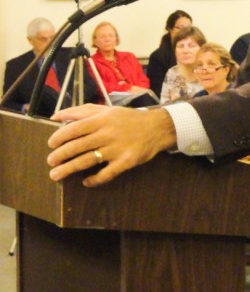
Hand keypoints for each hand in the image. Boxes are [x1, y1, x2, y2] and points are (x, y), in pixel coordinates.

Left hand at [47, 105, 177, 186]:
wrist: (158, 128)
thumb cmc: (128, 119)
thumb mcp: (106, 110)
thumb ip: (82, 111)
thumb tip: (56, 116)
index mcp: (102, 120)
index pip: (73, 129)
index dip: (58, 137)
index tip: (51, 144)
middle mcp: (107, 134)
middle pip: (77, 147)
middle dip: (59, 156)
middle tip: (51, 162)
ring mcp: (117, 149)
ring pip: (87, 161)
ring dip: (69, 169)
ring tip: (56, 175)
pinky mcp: (126, 161)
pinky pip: (106, 174)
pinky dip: (94, 180)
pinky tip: (86, 181)